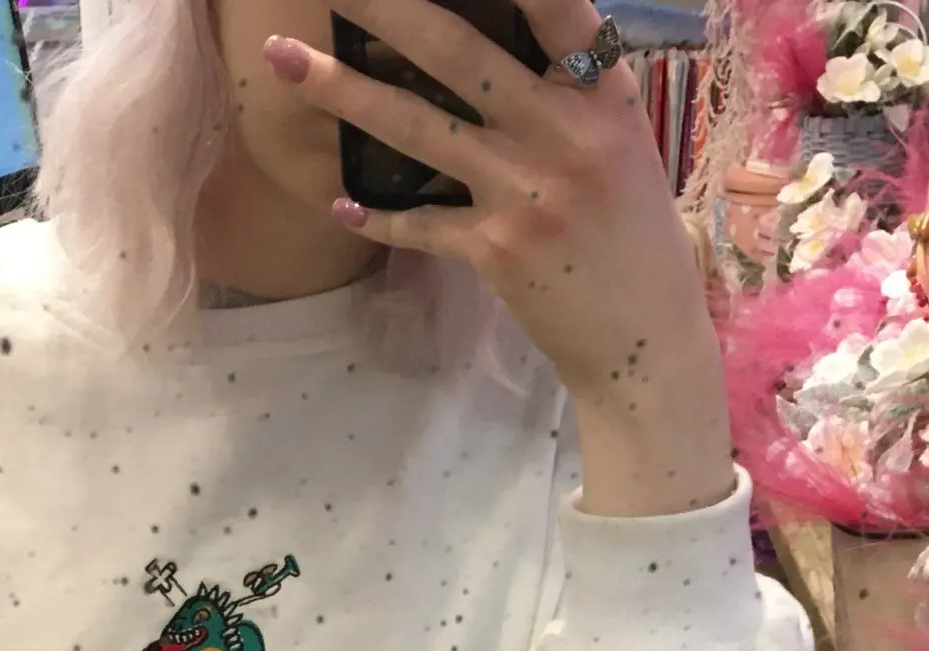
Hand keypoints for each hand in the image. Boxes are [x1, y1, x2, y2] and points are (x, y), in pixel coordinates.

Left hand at [265, 0, 735, 516]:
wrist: (644, 339)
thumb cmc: (634, 239)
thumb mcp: (623, 147)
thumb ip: (572, 95)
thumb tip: (505, 47)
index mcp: (604, 96)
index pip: (552, 5)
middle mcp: (563, 131)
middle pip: (459, 50)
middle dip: (387, 7)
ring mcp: (524, 190)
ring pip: (416, 126)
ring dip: (342, 90)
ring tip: (284, 60)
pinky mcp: (494, 249)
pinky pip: (418, 224)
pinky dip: (377, 217)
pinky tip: (340, 203)